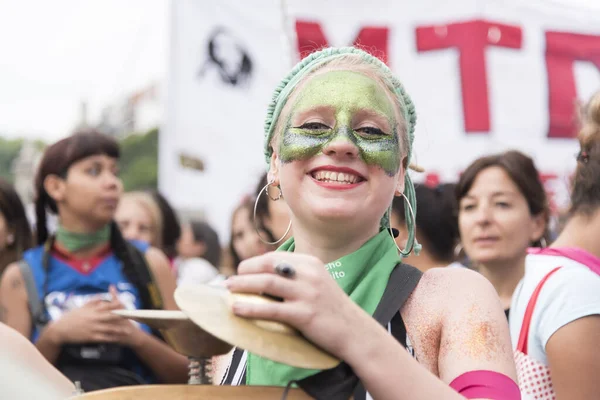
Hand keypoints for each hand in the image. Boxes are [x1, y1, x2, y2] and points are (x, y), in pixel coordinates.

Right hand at [48, 285, 144, 347]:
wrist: (59, 330)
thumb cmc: (70, 317)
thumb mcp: (81, 307)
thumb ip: (92, 302)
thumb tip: (101, 297)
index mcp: (92, 310)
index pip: (108, 306)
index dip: (117, 305)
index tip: (125, 304)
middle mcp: (94, 318)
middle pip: (111, 316)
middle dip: (122, 316)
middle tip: (132, 317)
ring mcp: (93, 328)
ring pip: (109, 328)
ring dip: (120, 329)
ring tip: (128, 330)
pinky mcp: (90, 337)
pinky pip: (103, 338)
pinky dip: (111, 338)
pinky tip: (117, 339)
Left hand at [224, 252, 374, 359]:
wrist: (355, 332)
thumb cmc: (332, 310)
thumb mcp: (317, 284)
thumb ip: (295, 277)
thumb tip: (262, 279)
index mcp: (311, 263)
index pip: (275, 257)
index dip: (254, 262)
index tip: (241, 270)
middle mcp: (309, 274)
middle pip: (268, 265)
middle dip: (245, 271)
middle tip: (231, 280)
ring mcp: (307, 293)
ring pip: (267, 283)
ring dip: (243, 285)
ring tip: (229, 289)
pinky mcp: (304, 314)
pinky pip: (271, 309)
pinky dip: (250, 308)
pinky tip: (237, 310)